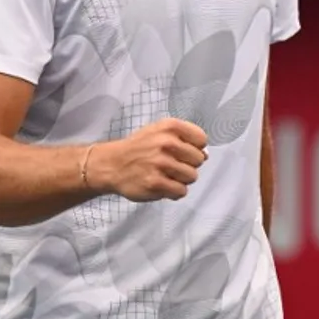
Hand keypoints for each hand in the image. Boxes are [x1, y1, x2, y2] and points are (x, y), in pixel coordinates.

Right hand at [91, 118, 207, 201]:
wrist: (112, 164)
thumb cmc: (139, 148)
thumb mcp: (159, 131)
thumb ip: (184, 138)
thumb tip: (206, 154)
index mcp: (169, 127)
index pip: (201, 139)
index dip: (195, 148)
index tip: (183, 152)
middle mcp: (166, 143)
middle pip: (199, 160)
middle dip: (188, 165)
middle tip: (172, 165)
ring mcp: (160, 164)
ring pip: (192, 177)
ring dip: (181, 179)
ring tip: (166, 175)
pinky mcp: (155, 183)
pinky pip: (181, 191)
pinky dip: (174, 191)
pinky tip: (163, 185)